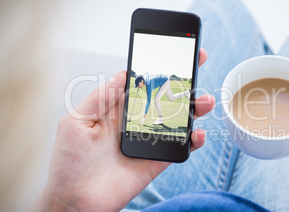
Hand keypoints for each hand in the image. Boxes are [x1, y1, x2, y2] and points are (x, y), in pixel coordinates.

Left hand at [37, 48, 211, 210]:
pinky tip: (196, 134)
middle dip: (184, 81)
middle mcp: (136, 121)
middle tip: (198, 65)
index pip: (143, 82)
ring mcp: (148, 140)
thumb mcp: (74, 122)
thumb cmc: (68, 163)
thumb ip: (100, 98)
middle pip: (165, 97)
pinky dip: (192, 140)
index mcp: (117, 108)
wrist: (74, 200)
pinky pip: (180, 147)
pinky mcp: (156, 160)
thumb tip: (121, 75)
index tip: (176, 52)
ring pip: (178, 119)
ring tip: (204, 101)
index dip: (159, 67)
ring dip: (194, 108)